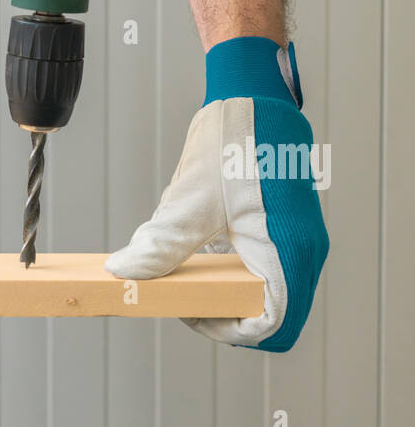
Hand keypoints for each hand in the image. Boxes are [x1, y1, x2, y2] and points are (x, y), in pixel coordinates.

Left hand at [105, 36, 328, 351]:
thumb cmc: (232, 142)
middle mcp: (303, 251)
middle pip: (270, 312)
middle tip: (182, 297)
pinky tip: (200, 252)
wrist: (253, 95)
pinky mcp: (289, 225)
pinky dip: (235, 269)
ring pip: (268, 290)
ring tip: (186, 275)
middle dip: (224, 312)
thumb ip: (160, 245)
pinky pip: (267, 265)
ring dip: (228, 290)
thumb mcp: (190, 200)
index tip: (189, 312)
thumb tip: (123, 272)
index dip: (228, 330)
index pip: (270, 324)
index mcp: (289, 251)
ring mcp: (300, 238)